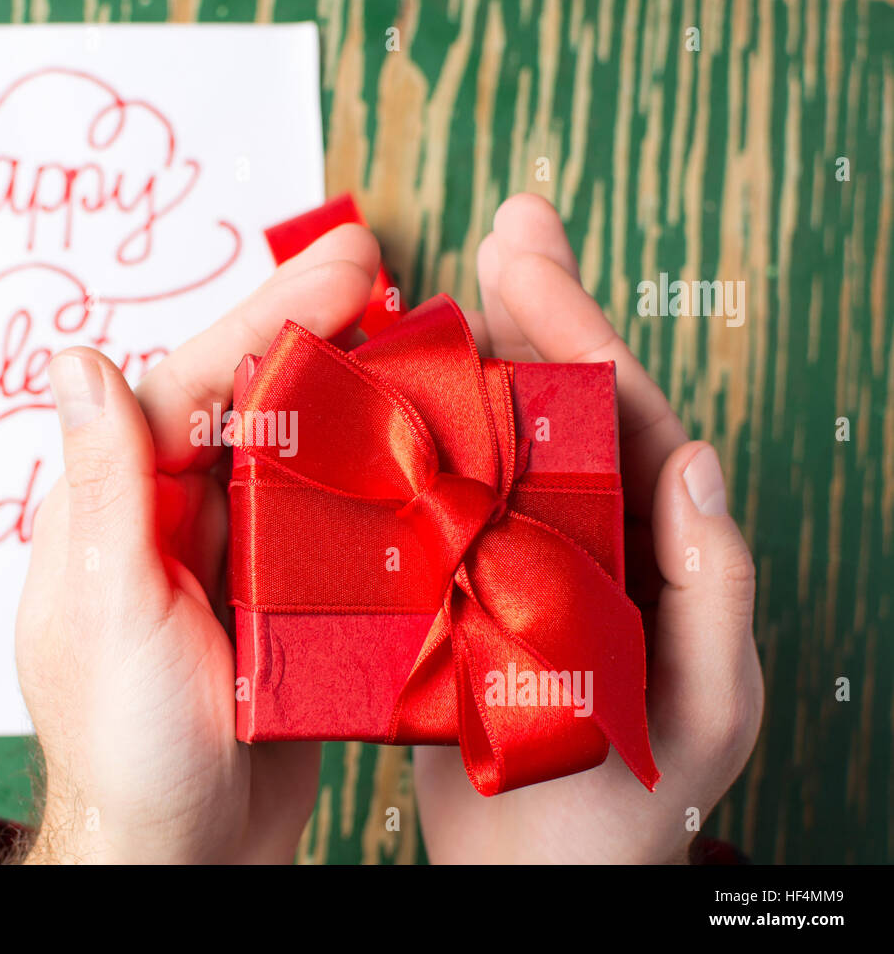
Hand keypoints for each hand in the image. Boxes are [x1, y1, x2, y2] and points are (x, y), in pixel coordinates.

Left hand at [15, 225, 381, 861]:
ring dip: (345, 393)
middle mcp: (170, 522)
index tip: (341, 266)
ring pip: (291, 453)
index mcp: (117, 510)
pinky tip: (414, 452)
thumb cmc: (126, 749)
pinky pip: (324, 521)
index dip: (265, 319)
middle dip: (311, 333)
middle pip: (246, 404)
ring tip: (410, 338)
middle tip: (382, 270)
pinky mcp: (281, 604)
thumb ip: (104, 487)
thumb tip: (80, 358)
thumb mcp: (107, 612)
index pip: (191, 388)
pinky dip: (365, 480)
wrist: (179, 855)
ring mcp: (229, 560)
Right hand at [413, 195, 763, 862]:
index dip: (580, 324)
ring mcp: (519, 558)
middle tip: (506, 226)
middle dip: (539, 307)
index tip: (526, 254)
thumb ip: (714, 591)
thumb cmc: (622, 808)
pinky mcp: (460, 591)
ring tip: (444, 287)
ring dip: (479, 359)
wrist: (526, 878)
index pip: (623, 417)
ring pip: (502, 442)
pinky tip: (390, 401)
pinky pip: (446, 501)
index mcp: (649, 550)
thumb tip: (699, 463)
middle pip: (564, 405)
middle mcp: (586, 539)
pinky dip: (424, 443)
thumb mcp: (701, 705)